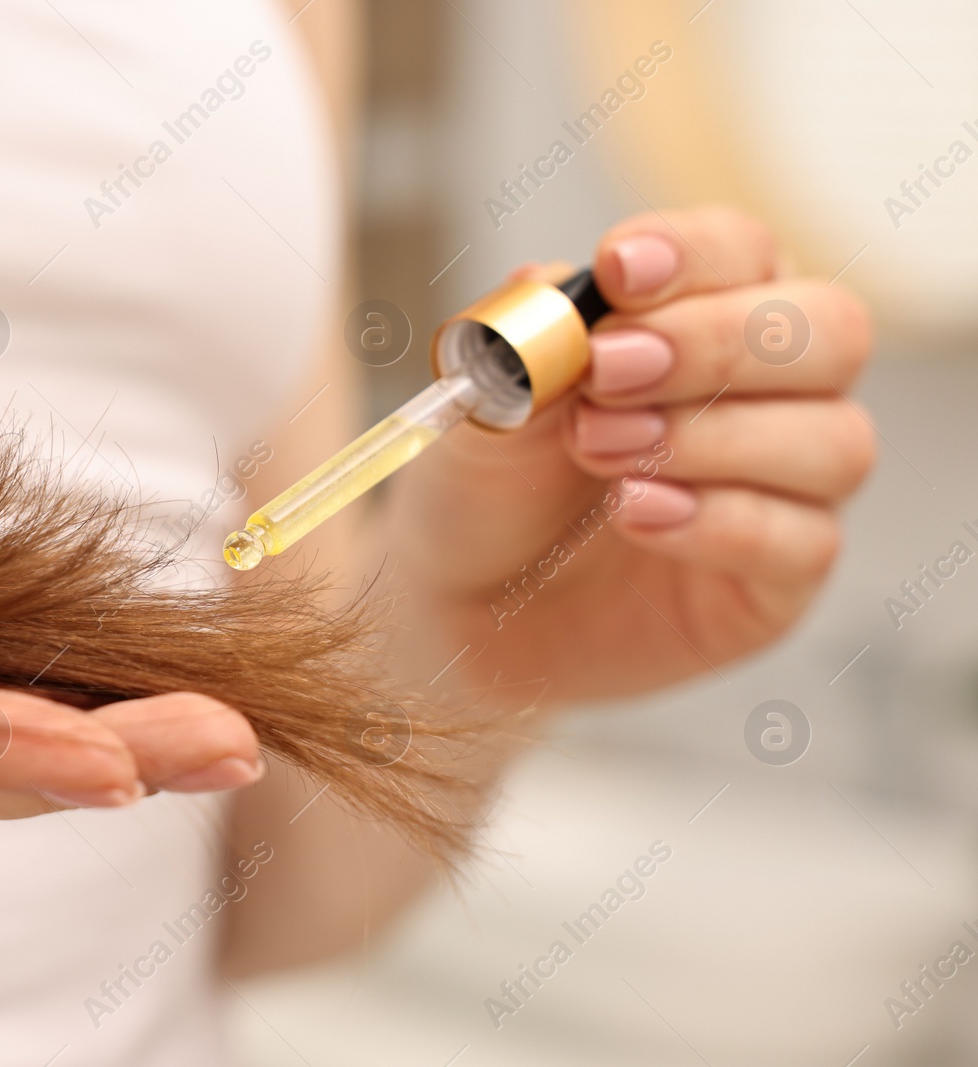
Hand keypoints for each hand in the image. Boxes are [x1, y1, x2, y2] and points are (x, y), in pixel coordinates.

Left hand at [390, 206, 873, 703]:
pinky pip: (802, 541)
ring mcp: (788, 489)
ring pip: (832, 440)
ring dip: (707, 436)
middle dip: (718, 342)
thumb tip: (558, 285)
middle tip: (609, 370)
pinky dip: (718, 520)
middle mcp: (771, 392)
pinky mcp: (780, 580)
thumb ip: (528, 345)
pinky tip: (636, 514)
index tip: (619, 270)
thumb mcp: (487, 406)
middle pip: (830, 331)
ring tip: (598, 450)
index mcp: (705, 315)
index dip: (693, 253)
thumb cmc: (491, 489)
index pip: (746, 252)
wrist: (468, 607)